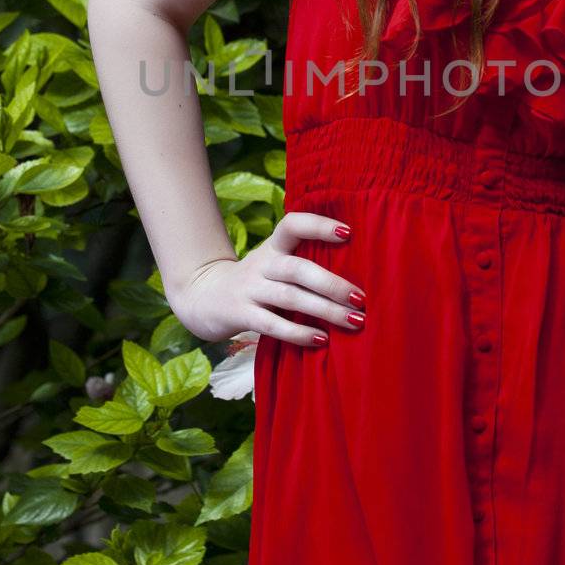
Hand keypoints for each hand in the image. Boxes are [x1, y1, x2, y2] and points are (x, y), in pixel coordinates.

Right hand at [167, 213, 365, 348]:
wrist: (203, 297)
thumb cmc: (257, 281)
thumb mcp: (274, 262)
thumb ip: (304, 263)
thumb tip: (356, 276)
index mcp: (273, 246)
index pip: (293, 225)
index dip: (319, 225)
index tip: (349, 233)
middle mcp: (262, 264)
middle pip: (298, 268)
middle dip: (332, 284)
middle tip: (361, 298)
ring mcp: (249, 289)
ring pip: (290, 297)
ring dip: (324, 310)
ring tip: (353, 321)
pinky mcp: (241, 315)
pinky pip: (272, 324)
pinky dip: (299, 333)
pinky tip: (321, 340)